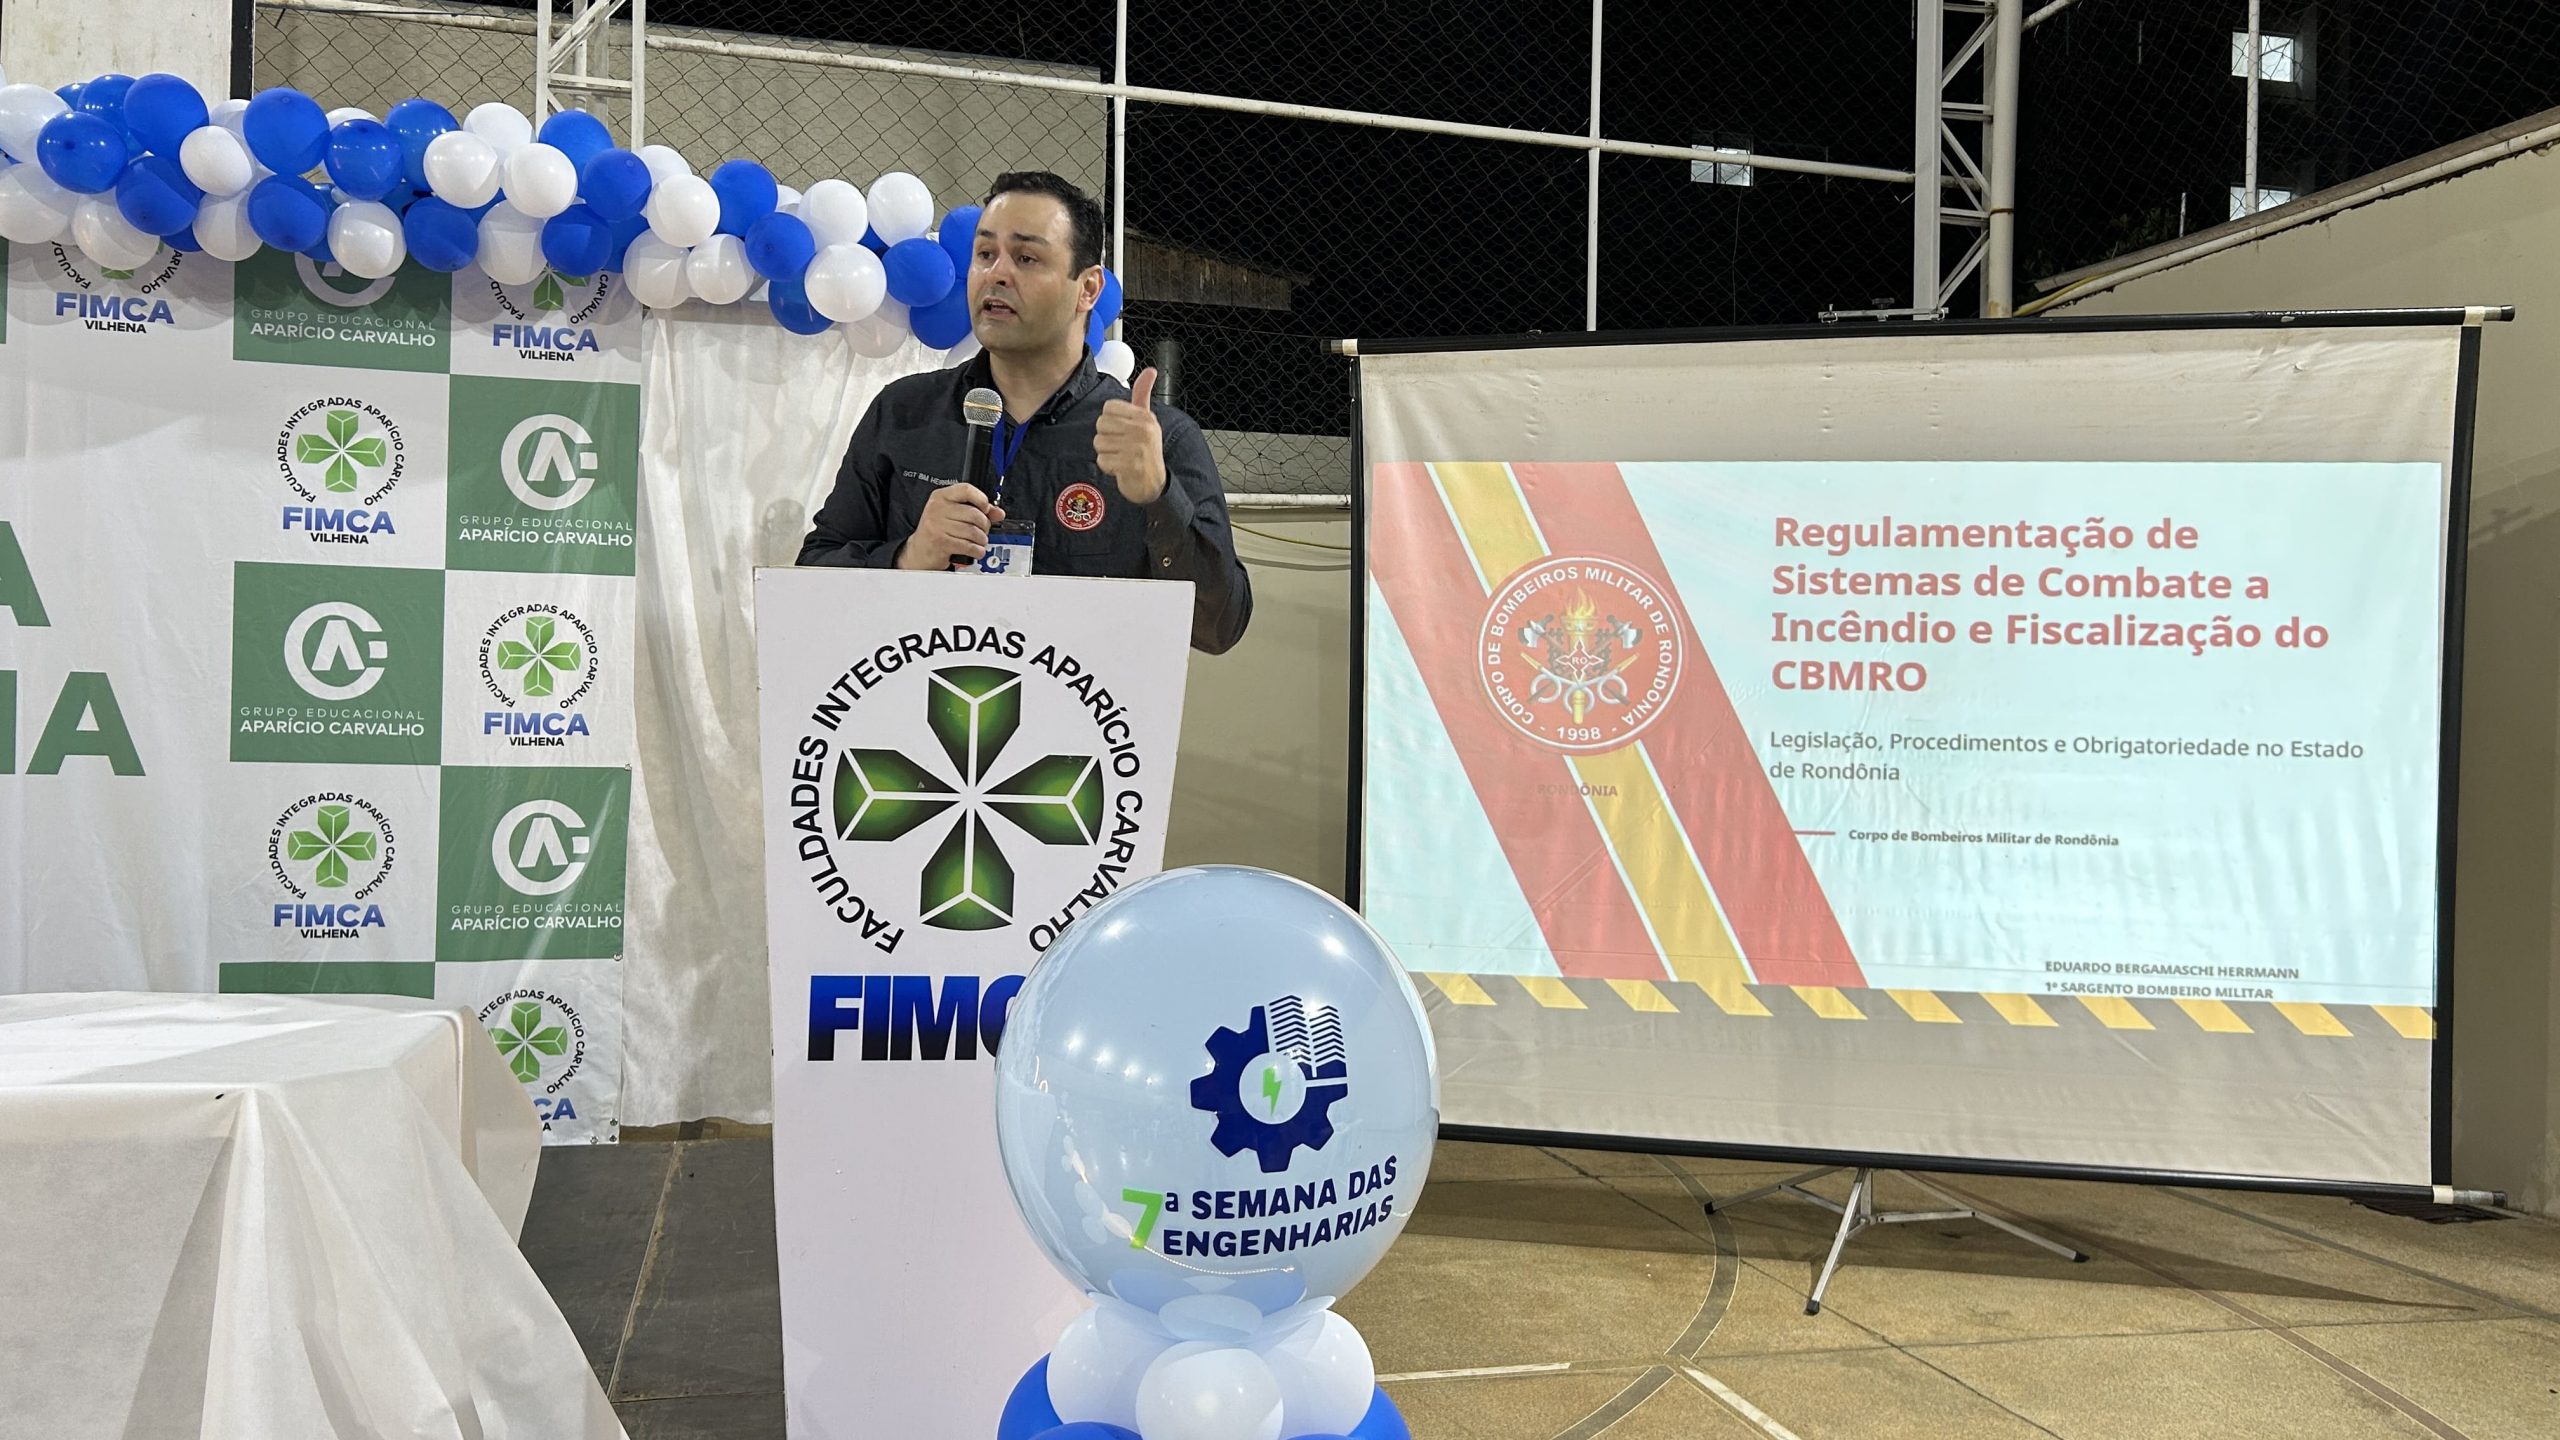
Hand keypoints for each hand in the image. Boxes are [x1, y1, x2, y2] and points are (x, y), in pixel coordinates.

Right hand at [896, 483, 1003, 570]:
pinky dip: (977, 550)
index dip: (981, 499)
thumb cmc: (938, 530)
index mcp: (941, 496)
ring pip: (973, 532)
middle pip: (974, 514)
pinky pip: (969, 546)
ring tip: (978, 541)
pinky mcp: (941, 542)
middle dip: (984, 525)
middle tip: (982, 530)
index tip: (985, 508)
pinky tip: (975, 550)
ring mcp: (937, 525)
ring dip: (981, 540)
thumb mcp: (954, 515)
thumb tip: (998, 512)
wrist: (920, 551)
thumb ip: (977, 510)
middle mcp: (937, 508)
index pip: (966, 489)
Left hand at [1094, 367, 1167, 504]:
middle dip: (1106, 438)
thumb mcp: (1147, 420)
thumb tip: (1150, 370)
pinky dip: (1108, 467)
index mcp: (1145, 417)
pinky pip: (1102, 461)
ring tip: (1121, 458)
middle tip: (1121, 447)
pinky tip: (1121, 469)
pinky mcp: (1129, 466)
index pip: (1108, 407)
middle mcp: (1143, 430)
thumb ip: (1143, 395)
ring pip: (1098, 443)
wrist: (1154, 484)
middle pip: (1101, 424)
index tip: (1123, 431)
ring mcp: (1136, 448)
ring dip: (1106, 454)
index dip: (1110, 421)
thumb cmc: (1147, 451)